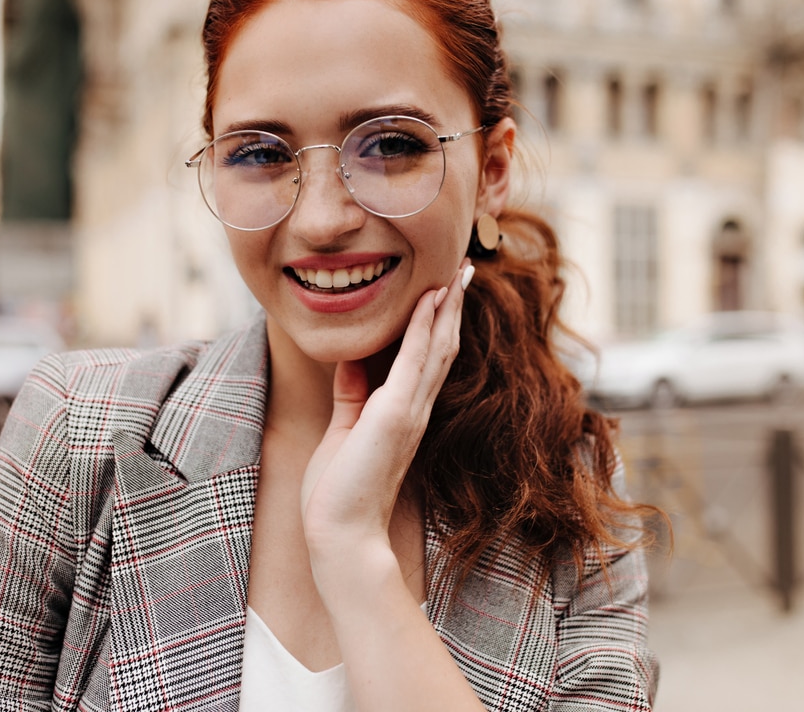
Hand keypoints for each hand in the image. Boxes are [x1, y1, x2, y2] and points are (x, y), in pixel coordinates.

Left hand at [300, 260, 473, 555]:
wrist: (341, 534)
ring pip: (437, 347)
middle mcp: (415, 409)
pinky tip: (432, 298)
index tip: (444, 289)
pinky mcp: (396, 414)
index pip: (428, 359)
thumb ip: (351, 395)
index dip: (438, 323)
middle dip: (452, 307)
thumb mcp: (343, 430)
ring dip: (447, 307)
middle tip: (464, 269)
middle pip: (442, 347)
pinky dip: (425, 326)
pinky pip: (416, 360)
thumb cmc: (339, 491)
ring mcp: (410, 411)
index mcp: (404, 414)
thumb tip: (351, 360)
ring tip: (459, 272)